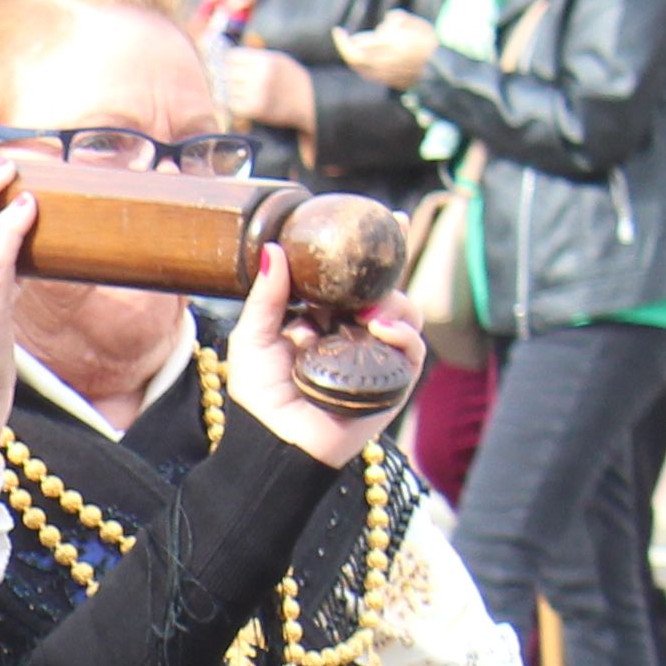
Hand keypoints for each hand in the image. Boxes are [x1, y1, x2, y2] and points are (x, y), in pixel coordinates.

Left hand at [215, 44, 318, 130]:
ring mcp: (257, 92)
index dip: (231, 63)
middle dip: (231, 80)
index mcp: (266, 59)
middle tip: (238, 85)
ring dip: (233, 95)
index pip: (232, 57)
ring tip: (244, 96)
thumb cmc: (292, 80)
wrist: (310, 102)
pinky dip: (236, 107)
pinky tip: (245, 106)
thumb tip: (233, 54)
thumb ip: (258, 56)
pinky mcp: (256, 108)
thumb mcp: (279, 60)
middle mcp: (260, 74)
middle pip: (228, 74)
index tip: (234, 69)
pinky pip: (234, 106)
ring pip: (229, 91)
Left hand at [222, 242, 413, 469]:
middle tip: (380, 256)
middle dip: (385, 271)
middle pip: (381, 289)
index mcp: (321, 318)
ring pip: (402, 311)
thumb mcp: (253, 337)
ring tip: (369, 311)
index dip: (368, 253)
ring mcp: (375, 354)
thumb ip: (267, 295)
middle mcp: (352, 332)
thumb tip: (274, 248)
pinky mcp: (393, 378)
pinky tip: (382, 330)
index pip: (349, 279)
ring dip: (391, 302)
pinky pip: (412, 347)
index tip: (388, 220)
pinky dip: (402, 334)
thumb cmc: (260, 397)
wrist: (275, 445)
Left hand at [335, 11, 439, 93]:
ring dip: (356, 55)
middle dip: (347, 47)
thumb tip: (383, 26)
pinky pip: (369, 74)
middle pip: (354, 58)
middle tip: (344, 36)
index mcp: (391, 45)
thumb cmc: (430, 42)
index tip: (337, 31)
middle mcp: (385, 62)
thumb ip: (398, 20)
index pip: (355, 46)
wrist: (444, 69)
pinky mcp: (390, 83)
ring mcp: (386, 75)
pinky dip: (364, 65)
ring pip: (360, 68)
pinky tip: (367, 56)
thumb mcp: (417, 24)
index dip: (343, 40)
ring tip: (359, 44)